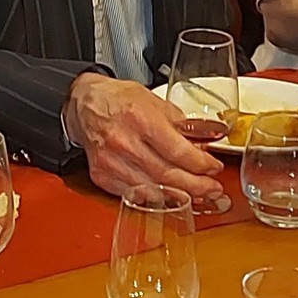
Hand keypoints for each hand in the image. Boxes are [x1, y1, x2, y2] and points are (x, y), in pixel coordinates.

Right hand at [64, 73, 225, 208]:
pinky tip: (171, 196)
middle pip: (168, 176)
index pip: (179, 152)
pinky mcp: (102, 176)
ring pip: (153, 190)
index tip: (213, 168)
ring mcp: (111, 162)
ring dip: (180, 195)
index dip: (202, 165)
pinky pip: (135, 194)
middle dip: (197, 186)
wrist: (84, 104)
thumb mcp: (155, 101)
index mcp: (140, 119)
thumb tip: (204, 143)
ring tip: (198, 194)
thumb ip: (180, 125)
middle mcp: (124, 142)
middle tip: (212, 188)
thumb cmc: (118, 100)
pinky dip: (156, 197)